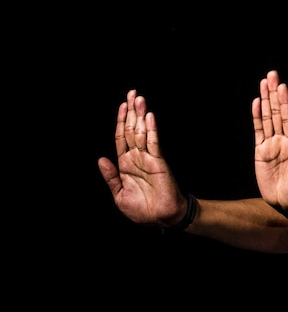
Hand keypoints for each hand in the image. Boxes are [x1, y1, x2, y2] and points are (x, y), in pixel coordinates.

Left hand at [97, 90, 186, 225]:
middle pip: (132, 129)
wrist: (162, 218)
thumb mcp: (119, 195)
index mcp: (125, 164)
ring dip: (140, 115)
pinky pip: (154, 143)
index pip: (121, 137)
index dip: (120, 121)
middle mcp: (137, 158)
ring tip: (139, 98)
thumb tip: (101, 159)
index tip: (121, 105)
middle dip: (131, 111)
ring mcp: (148, 158)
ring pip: (142, 132)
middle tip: (132, 93)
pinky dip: (151, 130)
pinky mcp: (159, 162)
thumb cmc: (142, 210)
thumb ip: (110, 177)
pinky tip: (149, 117)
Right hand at [253, 70, 287, 209]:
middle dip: (275, 94)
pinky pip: (259, 130)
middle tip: (272, 74)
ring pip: (269, 118)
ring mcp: (273, 145)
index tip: (283, 88)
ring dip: (266, 100)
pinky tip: (257, 102)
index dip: (286, 104)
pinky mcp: (262, 152)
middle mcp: (285, 141)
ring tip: (264, 82)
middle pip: (279, 113)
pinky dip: (257, 116)